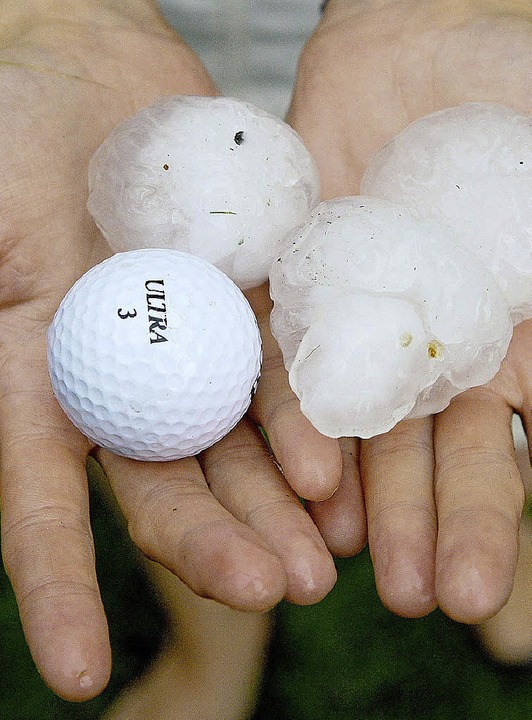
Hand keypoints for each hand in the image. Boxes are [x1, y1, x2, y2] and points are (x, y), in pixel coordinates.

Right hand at [0, 0, 335, 700]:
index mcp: (42, 378)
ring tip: (321, 565)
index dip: (60, 583)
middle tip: (272, 594)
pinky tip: (338, 471)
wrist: (86, 69)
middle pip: (167, 481)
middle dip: (213, 544)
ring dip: (278, 504)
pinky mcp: (249, 299)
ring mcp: (192, 343)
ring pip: (237, 442)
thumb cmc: (3, 134)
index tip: (75, 674)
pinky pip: (283, 364)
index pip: (45, 502)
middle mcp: (125, 377)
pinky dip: (308, 418)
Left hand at [281, 0, 530, 620]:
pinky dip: (284, 409)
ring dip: (342, 492)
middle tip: (408, 598)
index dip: (485, 521)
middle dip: (415, 525)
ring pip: (343, 421)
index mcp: (494, 349)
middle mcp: (419, 353)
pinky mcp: (290, 286)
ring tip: (332, 562)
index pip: (490, 454)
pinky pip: (282, 353)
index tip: (475, 597)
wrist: (423, 48)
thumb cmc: (518, 111)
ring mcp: (351, 323)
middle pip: (415, 456)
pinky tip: (284, 469)